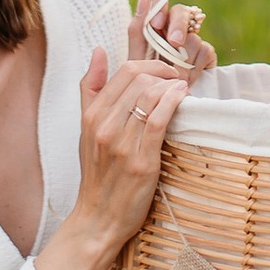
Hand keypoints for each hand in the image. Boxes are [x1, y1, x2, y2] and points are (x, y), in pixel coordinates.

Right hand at [35, 46, 192, 269]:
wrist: (98, 217)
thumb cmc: (98, 173)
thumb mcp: (87, 128)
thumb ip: (91, 89)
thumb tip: (98, 51)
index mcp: (92, 115)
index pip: (124, 71)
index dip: (151, 65)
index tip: (166, 72)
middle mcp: (104, 126)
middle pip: (140, 79)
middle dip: (165, 74)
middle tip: (178, 80)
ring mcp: (122, 144)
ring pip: (150, 96)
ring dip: (172, 87)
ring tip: (182, 90)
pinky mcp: (141, 161)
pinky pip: (159, 120)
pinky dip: (173, 103)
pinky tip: (183, 99)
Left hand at [131, 0, 213, 76]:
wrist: (158, 107)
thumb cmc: (143, 81)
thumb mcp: (135, 57)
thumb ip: (137, 28)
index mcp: (155, 21)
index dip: (160, 1)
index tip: (155, 23)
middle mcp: (174, 27)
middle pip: (182, 10)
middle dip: (177, 25)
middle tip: (173, 43)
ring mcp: (191, 40)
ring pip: (193, 35)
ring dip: (182, 56)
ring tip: (173, 74)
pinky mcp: (206, 54)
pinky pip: (205, 50)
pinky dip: (194, 66)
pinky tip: (188, 77)